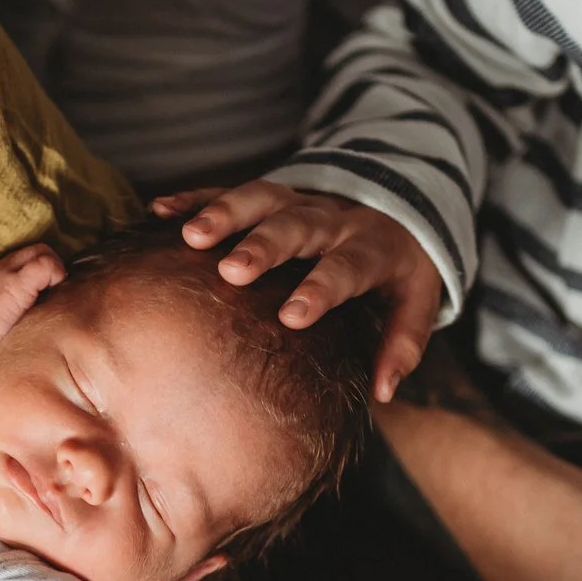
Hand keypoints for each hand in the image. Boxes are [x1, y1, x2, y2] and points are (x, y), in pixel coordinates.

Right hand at [0, 243, 65, 417]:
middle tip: (56, 294)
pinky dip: (56, 277)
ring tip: (53, 299)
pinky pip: (48, 265)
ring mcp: (8, 273)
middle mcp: (1, 268)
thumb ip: (16, 303)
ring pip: (44, 252)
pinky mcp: (18, 283)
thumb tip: (43, 307)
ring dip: (56, 273)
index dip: (44, 271)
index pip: (29, 258)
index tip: (50, 292)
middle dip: (53, 268)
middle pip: (38, 250)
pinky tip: (50, 302)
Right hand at [152, 182, 443, 402]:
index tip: (291, 315)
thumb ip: (404, 343)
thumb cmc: (400, 270)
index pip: (347, 267)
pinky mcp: (272, 195)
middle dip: (265, 245)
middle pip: (299, 225)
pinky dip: (196, 197)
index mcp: (373, 248)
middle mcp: (334, 218)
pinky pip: (231, 189)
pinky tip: (162, 210)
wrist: (402, 205)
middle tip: (233, 270)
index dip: (320, 289)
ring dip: (226, 212)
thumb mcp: (419, 301)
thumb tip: (385, 391)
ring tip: (191, 237)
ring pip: (262, 198)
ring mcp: (299, 200)